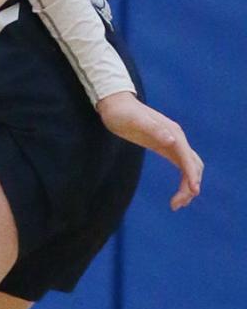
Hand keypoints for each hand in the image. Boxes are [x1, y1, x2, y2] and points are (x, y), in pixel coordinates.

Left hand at [96, 91, 203, 209]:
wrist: (116, 104)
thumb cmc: (123, 113)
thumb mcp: (135, 121)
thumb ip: (153, 129)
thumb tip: (172, 139)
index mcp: (173, 132)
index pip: (187, 157)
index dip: (191, 175)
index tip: (193, 192)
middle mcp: (177, 138)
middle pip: (192, 165)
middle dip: (189, 185)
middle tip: (176, 204)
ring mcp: (172, 142)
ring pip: (189, 167)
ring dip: (188, 186)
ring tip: (176, 204)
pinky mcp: (165, 146)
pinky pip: (181, 165)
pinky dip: (184, 180)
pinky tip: (178, 193)